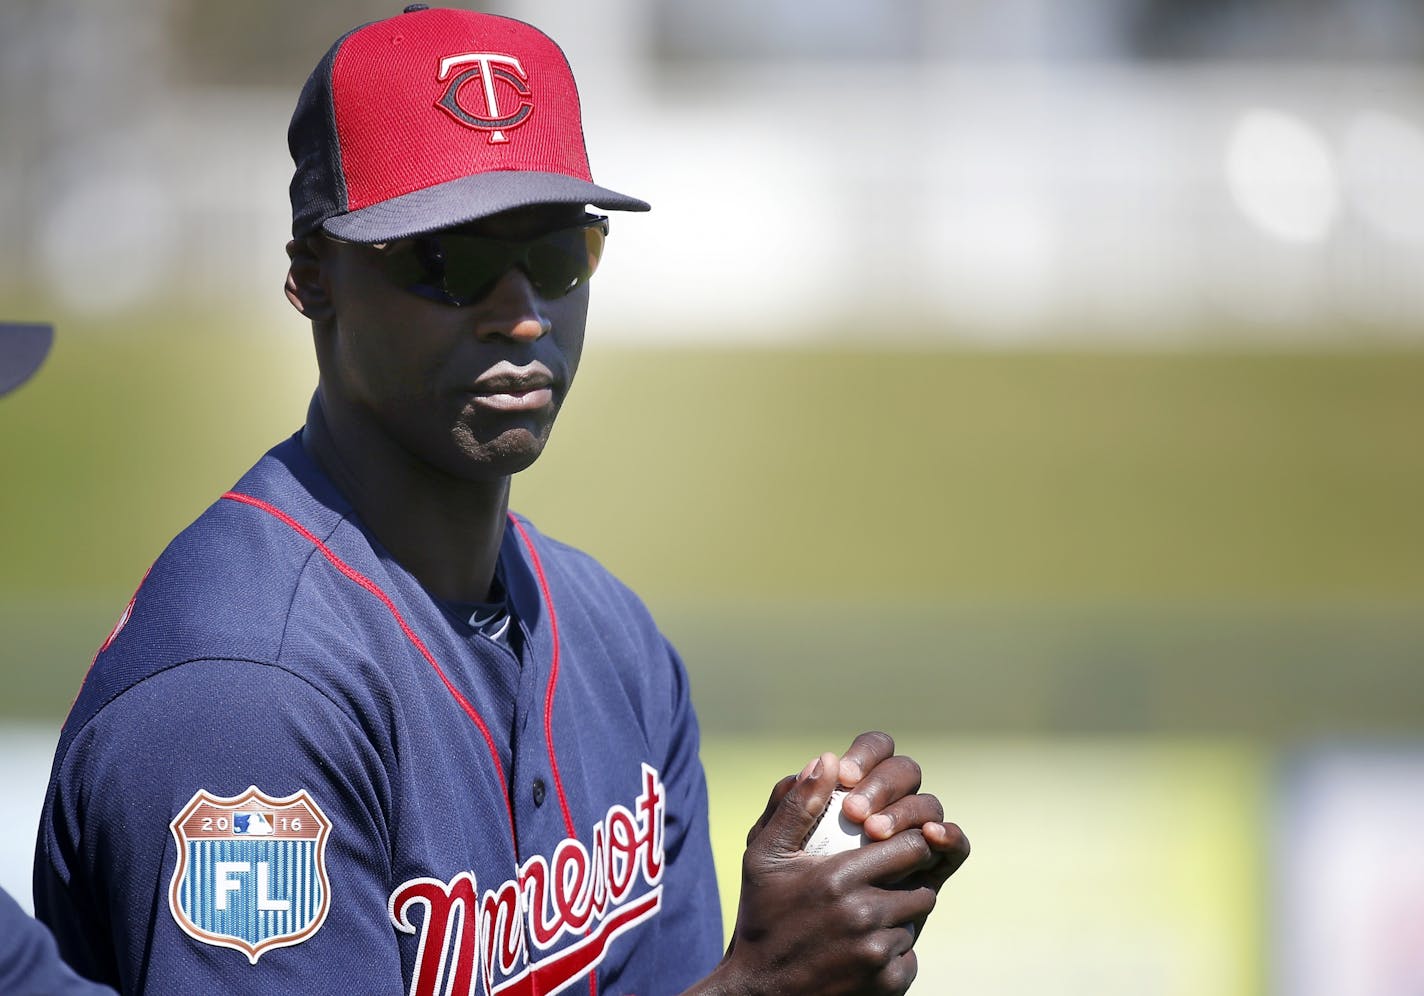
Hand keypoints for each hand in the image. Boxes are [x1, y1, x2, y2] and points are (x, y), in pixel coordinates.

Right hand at [698, 732, 969, 995]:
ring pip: (915, 920)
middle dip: (908, 878)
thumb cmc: (761, 918)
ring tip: (868, 913)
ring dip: (900, 914)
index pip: (910, 845)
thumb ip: (795, 806)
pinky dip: (893, 951)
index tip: (889, 843)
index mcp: (838, 878)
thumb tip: (827, 759)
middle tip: (883, 878)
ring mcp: (877, 953)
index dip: (906, 840)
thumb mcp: (764, 857)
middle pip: (922, 883)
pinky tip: (862, 947)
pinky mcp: (887, 984)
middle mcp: (864, 915)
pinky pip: (909, 956)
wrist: (758, 993)